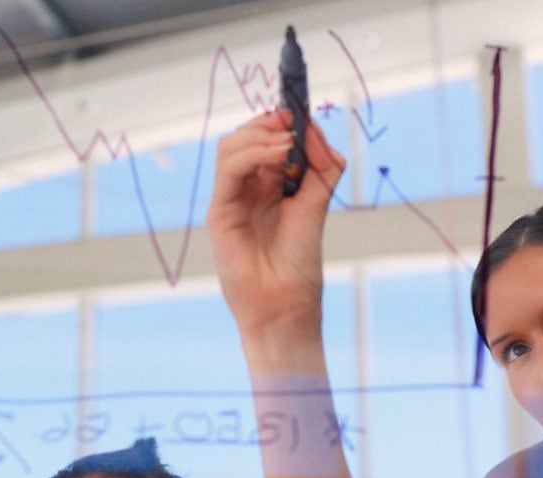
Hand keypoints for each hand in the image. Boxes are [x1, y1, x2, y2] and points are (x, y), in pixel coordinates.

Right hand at [208, 110, 345, 339]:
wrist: (285, 302)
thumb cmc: (299, 262)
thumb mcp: (318, 205)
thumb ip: (323, 168)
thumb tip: (315, 130)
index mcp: (268, 185)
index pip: (266, 139)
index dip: (281, 121)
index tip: (301, 111)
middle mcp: (247, 188)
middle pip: (246, 136)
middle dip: (269, 122)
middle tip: (293, 121)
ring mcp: (231, 198)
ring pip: (232, 146)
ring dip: (261, 135)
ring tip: (288, 143)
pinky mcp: (219, 211)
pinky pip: (228, 168)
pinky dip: (252, 153)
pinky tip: (279, 154)